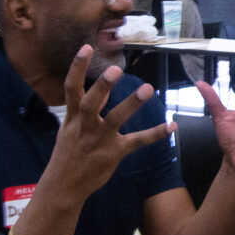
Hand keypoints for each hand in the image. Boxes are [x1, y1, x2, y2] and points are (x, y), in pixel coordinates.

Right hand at [45, 45, 173, 202]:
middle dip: (102, 86)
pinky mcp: (114, 153)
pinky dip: (155, 134)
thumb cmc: (68, 153)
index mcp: (72, 118)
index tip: (86, 48)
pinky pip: (137, 142)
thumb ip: (87, 107)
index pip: (71, 88)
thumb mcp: (70, 128)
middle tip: (116, 69)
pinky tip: (171, 125)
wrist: (63, 187)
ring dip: (131, 104)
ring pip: (115, 120)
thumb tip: (103, 88)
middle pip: (91, 103)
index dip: (77, 67)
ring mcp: (100, 140)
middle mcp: (85, 127)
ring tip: (148, 88)